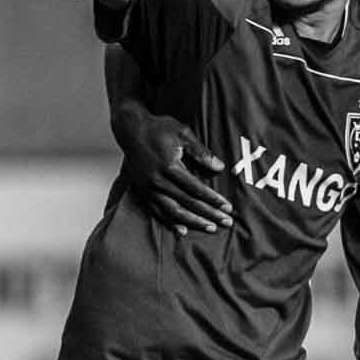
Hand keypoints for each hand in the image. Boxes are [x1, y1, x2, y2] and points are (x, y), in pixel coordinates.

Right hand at [114, 102, 230, 234]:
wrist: (131, 130)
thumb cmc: (159, 129)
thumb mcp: (183, 134)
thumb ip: (201, 152)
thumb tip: (219, 167)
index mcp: (170, 167)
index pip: (197, 188)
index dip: (213, 199)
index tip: (228, 207)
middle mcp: (158, 181)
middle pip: (188, 203)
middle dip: (209, 213)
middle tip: (226, 222)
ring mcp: (149, 189)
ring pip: (173, 211)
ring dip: (193, 222)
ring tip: (210, 228)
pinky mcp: (142, 192)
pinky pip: (157, 212)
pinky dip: (170, 223)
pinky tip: (182, 231)